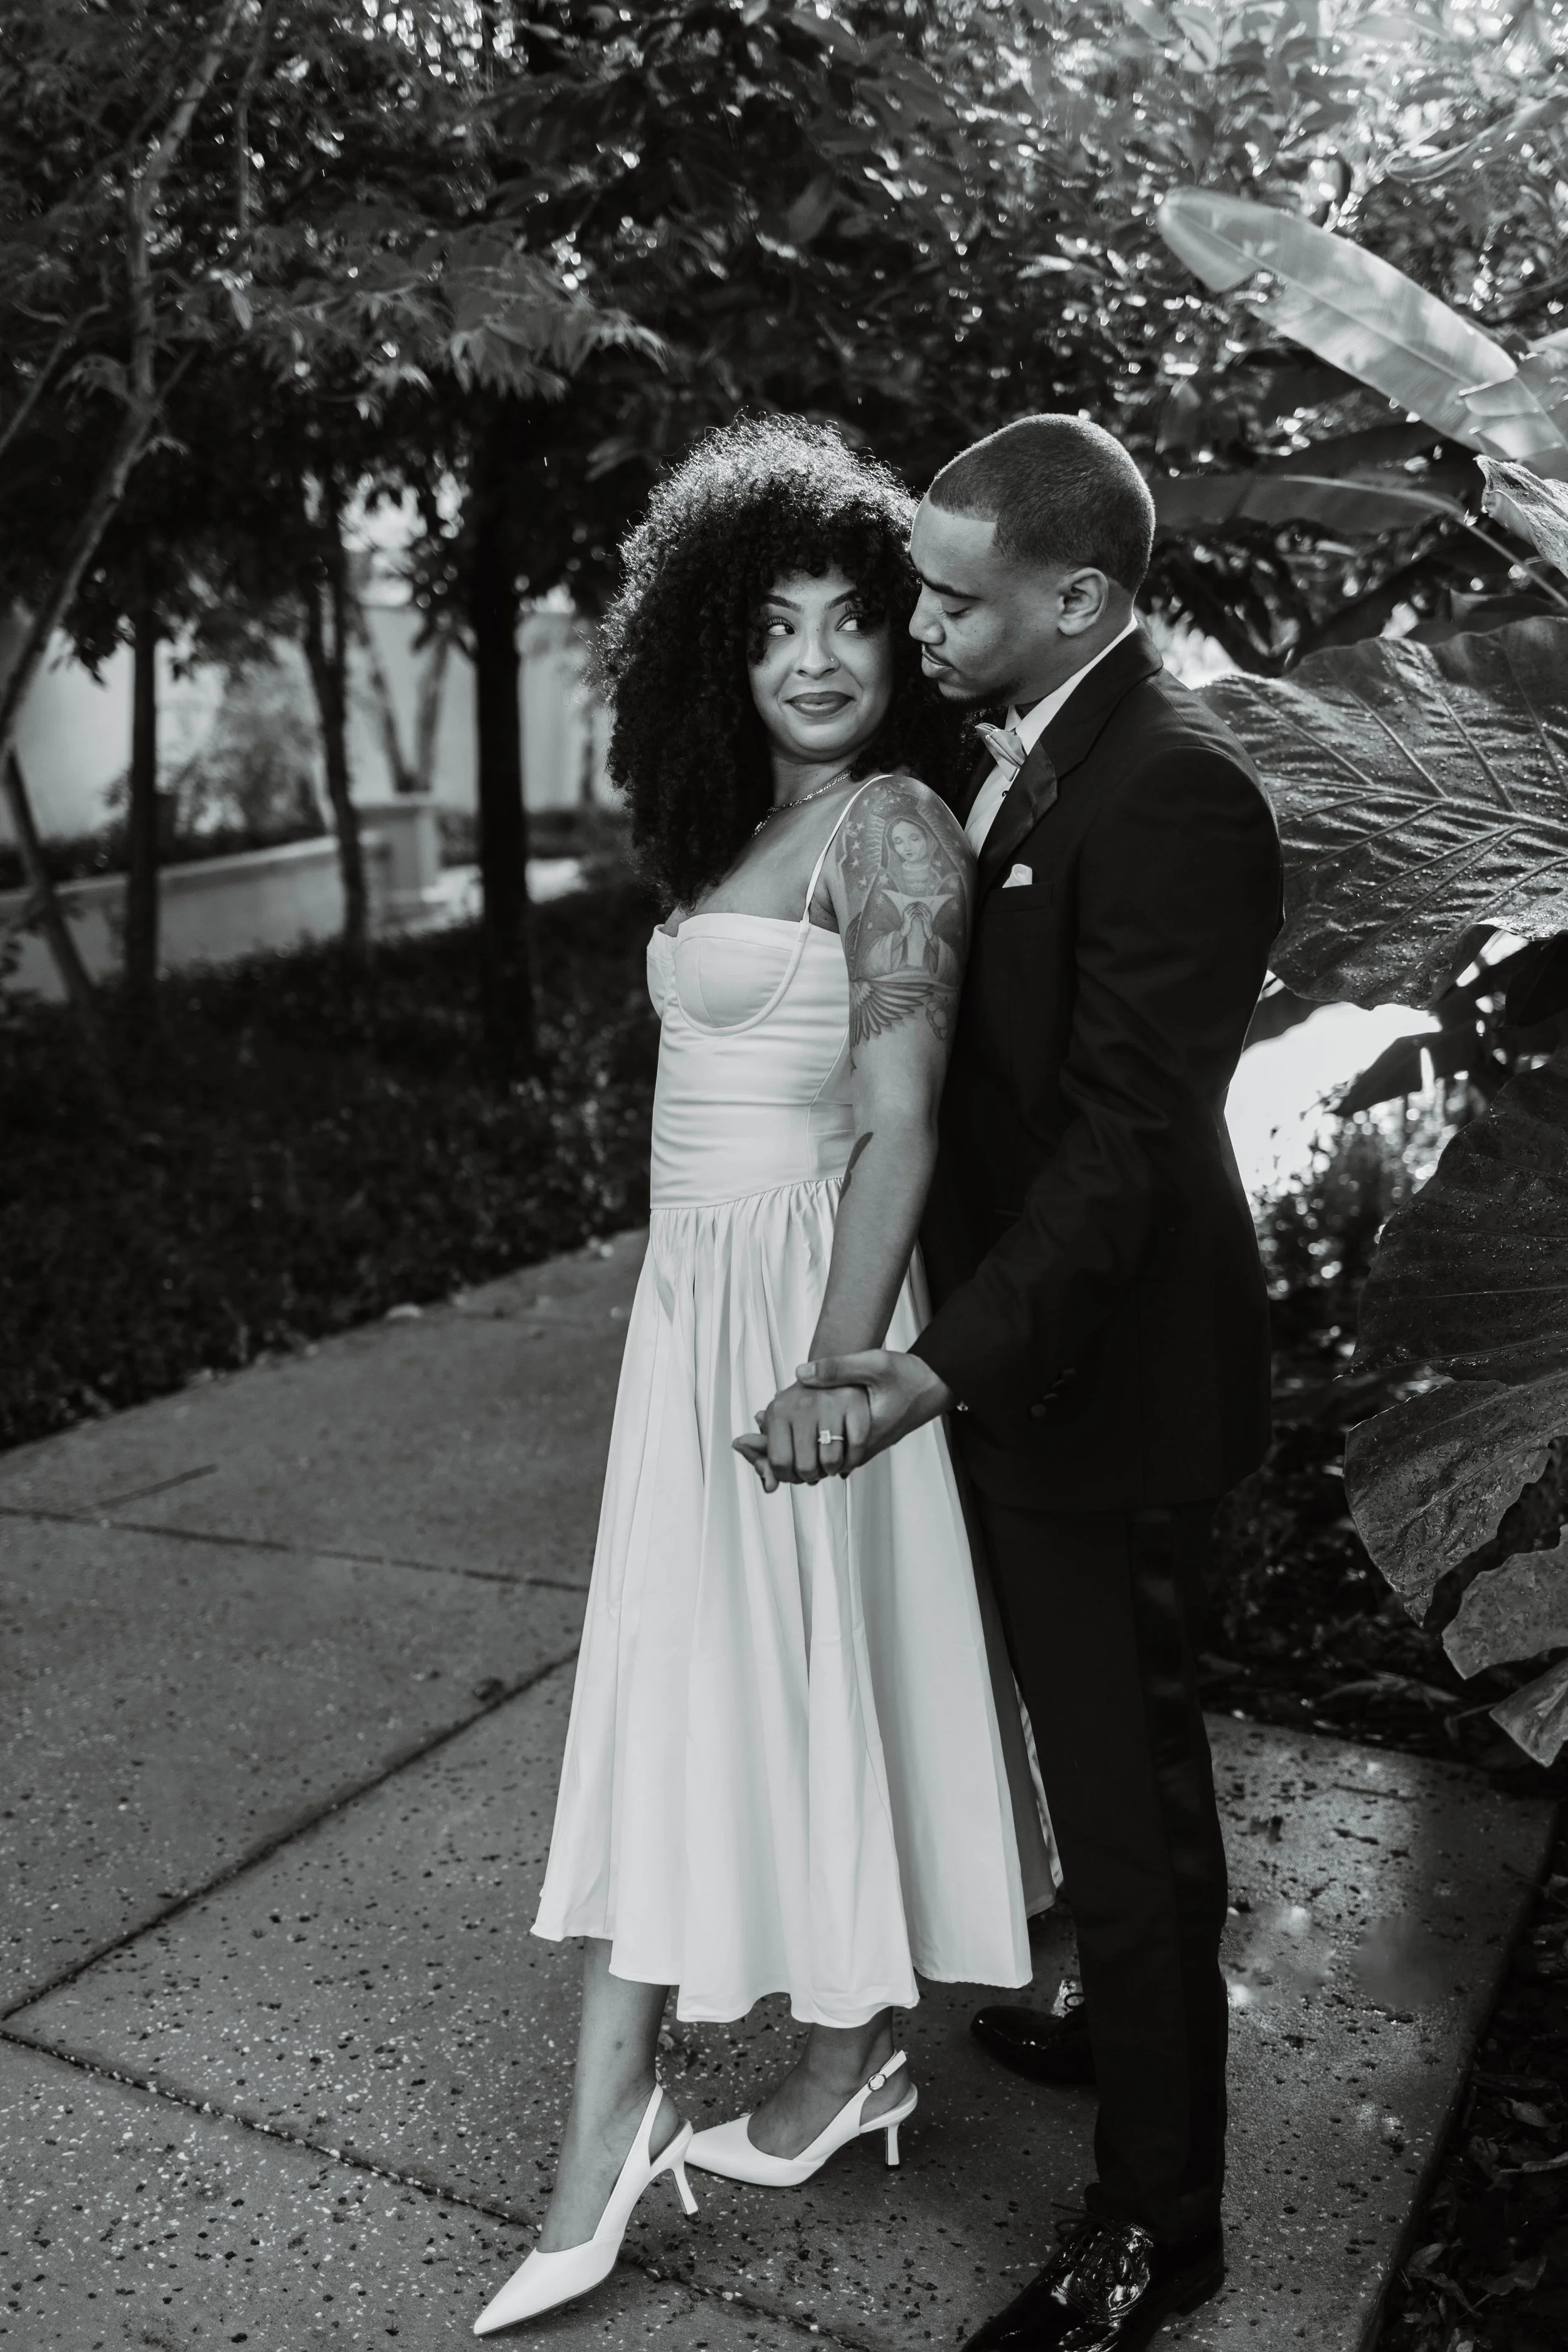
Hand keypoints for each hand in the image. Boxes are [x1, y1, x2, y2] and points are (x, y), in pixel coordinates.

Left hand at [733, 1382, 870, 1490]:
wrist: (833, 1372)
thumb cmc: (803, 1403)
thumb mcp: (778, 1424)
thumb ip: (766, 1456)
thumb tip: (768, 1486)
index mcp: (779, 1411)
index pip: (779, 1463)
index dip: (786, 1477)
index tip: (793, 1473)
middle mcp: (802, 1406)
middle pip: (805, 1467)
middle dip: (810, 1476)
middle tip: (813, 1469)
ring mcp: (830, 1405)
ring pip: (831, 1461)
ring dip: (831, 1470)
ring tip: (828, 1462)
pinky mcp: (855, 1405)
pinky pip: (855, 1449)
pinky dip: (851, 1460)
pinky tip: (844, 1457)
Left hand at [794, 1349, 953, 1468]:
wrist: (940, 1383)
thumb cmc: (911, 1375)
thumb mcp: (874, 1364)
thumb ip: (837, 1368)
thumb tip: (802, 1374)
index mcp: (867, 1432)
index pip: (827, 1455)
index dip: (803, 1451)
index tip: (784, 1443)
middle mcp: (871, 1444)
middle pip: (831, 1461)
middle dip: (808, 1455)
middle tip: (785, 1447)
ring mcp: (875, 1444)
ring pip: (840, 1458)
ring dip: (820, 1451)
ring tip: (797, 1441)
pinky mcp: (878, 1438)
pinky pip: (850, 1450)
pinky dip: (834, 1445)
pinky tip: (820, 1433)